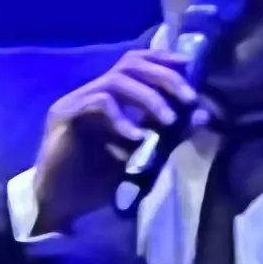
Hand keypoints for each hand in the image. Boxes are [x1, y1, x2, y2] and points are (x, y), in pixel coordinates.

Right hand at [27, 45, 198, 234]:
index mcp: (107, 96)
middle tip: (188, 98)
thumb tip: (201, 115)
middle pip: (130, 63)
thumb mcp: (142, 154)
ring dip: (149, 97)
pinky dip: (123, 119)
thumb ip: (167, 133)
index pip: (135, 62)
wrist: (60, 204)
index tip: (189, 67)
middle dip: (164, 77)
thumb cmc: (97, 181)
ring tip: (168, 120)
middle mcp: (90, 92)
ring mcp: (75, 102)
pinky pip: (98, 104)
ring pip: (116, 81)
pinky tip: (137, 138)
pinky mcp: (63, 115)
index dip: (162, 59)